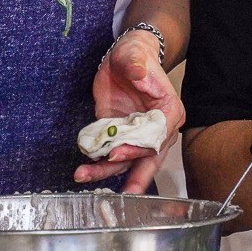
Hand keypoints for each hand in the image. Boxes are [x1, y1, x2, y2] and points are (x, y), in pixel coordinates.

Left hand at [76, 29, 182, 191]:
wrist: (125, 56)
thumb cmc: (136, 55)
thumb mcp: (134, 55)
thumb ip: (135, 65)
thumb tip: (137, 72)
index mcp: (168, 112)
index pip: (156, 137)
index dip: (138, 148)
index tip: (116, 153)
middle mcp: (157, 129)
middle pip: (148, 159)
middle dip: (133, 178)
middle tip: (121, 196)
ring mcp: (138, 135)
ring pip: (126, 161)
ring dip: (106, 172)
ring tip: (83, 176)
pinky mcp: (120, 134)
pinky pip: (112, 154)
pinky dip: (99, 164)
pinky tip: (84, 170)